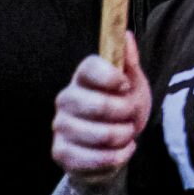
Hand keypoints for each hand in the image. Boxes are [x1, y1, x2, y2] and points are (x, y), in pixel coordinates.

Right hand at [52, 34, 151, 183]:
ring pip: (101, 134)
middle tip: (131, 115)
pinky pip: (94, 159)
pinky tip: (122, 150)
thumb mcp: (133, 84)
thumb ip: (129, 62)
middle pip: (99, 105)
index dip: (112, 77)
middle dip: (126, 113)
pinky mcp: (60, 153)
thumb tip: (125, 35)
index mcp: (83, 77)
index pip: (90, 68)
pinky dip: (117, 157)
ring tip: (126, 133)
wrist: (114, 146)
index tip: (126, 85)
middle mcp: (66, 99)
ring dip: (124, 136)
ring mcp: (60, 126)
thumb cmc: (123, 109)